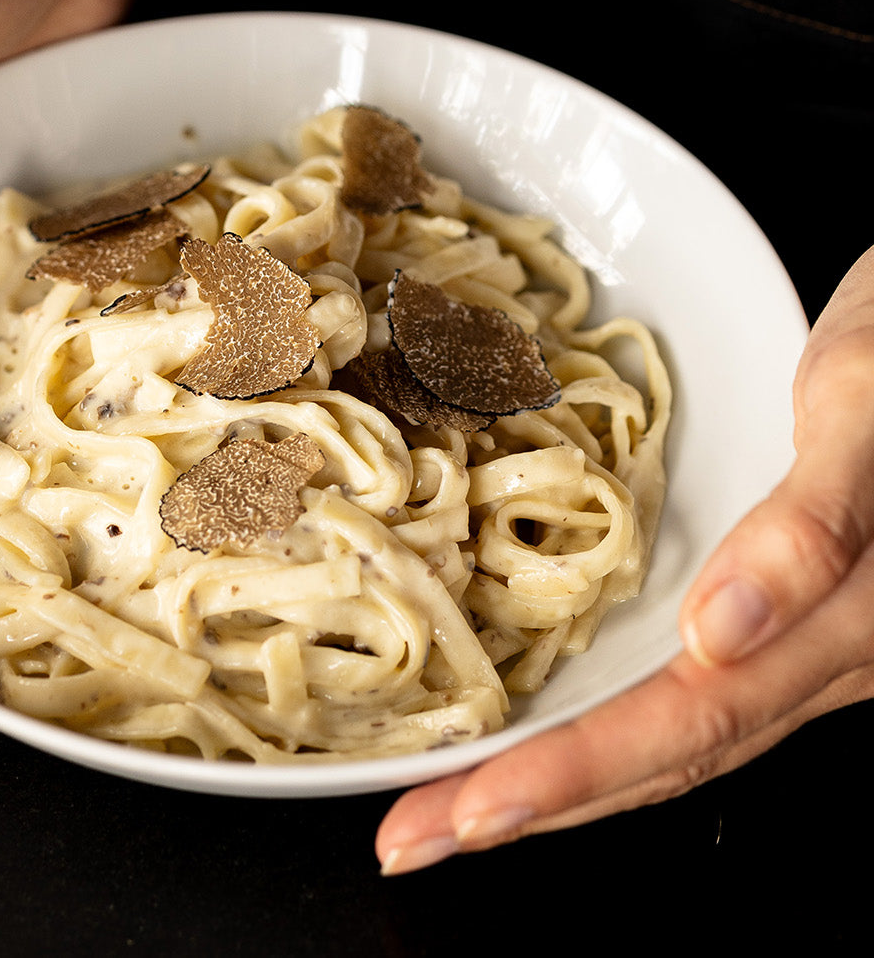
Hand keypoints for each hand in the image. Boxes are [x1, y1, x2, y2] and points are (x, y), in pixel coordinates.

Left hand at [376, 246, 873, 872]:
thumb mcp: (863, 412)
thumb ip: (813, 524)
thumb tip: (718, 634)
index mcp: (844, 627)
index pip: (687, 724)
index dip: (571, 774)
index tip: (468, 812)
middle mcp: (810, 652)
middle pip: (661, 750)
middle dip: (532, 800)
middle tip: (419, 836)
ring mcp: (788, 631)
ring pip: (662, 724)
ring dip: (555, 770)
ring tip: (452, 802)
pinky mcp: (764, 597)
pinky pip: (668, 673)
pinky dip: (592, 709)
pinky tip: (536, 716)